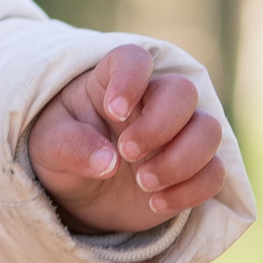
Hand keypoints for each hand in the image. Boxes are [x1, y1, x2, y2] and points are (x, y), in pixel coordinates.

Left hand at [29, 42, 224, 235]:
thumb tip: (107, 162)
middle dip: (160, 126)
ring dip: (181, 160)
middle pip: (184, 91)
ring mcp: (178, 134)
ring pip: (209, 130)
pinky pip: (215, 172)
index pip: (134, 59)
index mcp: (111, 82)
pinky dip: (191, 190)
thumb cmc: (60, 153)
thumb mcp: (48, 149)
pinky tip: (156, 203)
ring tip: (143, 183)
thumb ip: (71, 147)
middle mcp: (152, 101)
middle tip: (127, 153)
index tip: (114, 111)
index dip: (131, 80)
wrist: (78, 194)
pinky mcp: (193, 168)